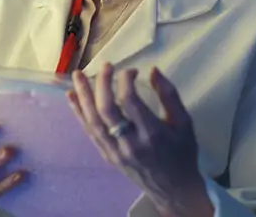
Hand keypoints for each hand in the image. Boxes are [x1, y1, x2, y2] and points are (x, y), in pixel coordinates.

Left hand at [67, 64, 213, 216]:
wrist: (174, 190)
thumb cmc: (182, 153)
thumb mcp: (184, 122)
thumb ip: (169, 94)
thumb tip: (152, 70)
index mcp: (152, 133)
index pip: (129, 100)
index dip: (125, 79)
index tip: (131, 71)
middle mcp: (130, 143)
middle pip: (106, 109)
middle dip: (102, 83)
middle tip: (106, 66)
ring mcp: (115, 151)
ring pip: (93, 120)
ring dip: (83, 95)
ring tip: (77, 75)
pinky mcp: (107, 155)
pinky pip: (89, 131)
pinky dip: (79, 112)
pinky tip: (71, 96)